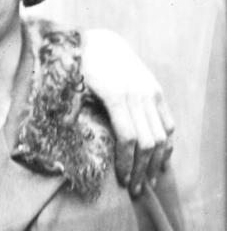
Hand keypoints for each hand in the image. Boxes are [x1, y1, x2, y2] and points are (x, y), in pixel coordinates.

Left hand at [81, 29, 174, 195]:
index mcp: (115, 95)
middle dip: (141, 169)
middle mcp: (137, 94)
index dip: (127, 162)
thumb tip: (63, 133)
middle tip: (134, 189)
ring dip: (157, 162)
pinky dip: (166, 143)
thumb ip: (70, 109)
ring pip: (162, 135)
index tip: (122, 180)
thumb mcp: (71, 85)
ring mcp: (150, 92)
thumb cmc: (80, 66)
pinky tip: (159, 160)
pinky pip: (167, 122)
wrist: (100, 42)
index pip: (129, 138)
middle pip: (148, 142)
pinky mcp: (156, 90)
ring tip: (148, 180)